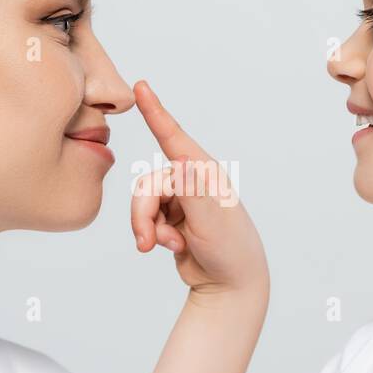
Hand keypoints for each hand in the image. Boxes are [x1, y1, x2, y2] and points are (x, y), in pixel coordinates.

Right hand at [130, 80, 268, 297]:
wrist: (230, 286)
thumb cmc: (230, 251)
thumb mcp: (211, 221)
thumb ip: (192, 191)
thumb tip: (181, 160)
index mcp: (205, 173)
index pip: (174, 137)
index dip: (155, 112)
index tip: (141, 87)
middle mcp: (192, 181)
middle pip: (147, 184)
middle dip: (142, 214)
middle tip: (147, 243)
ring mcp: (181, 200)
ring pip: (143, 203)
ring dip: (147, 228)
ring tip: (163, 247)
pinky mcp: (171, 218)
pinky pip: (146, 219)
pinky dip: (152, 235)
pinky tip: (172, 247)